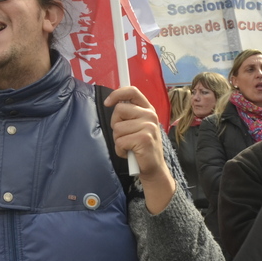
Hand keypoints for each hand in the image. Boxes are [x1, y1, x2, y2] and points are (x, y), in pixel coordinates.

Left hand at [105, 86, 175, 212]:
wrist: (154, 168)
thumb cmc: (141, 146)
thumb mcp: (138, 125)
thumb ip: (129, 114)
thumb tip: (111, 102)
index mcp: (148, 109)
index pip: (132, 91)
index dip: (117, 94)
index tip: (107, 103)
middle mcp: (150, 115)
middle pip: (119, 110)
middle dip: (115, 124)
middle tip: (125, 135)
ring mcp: (148, 126)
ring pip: (117, 128)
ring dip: (118, 140)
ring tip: (129, 146)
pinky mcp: (144, 139)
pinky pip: (120, 141)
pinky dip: (120, 150)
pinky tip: (130, 153)